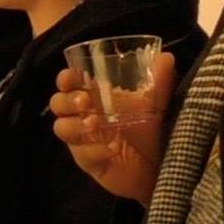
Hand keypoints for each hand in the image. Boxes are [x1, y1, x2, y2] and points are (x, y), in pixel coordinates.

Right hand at [50, 51, 174, 204]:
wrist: (159, 166)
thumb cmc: (150, 130)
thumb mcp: (157, 104)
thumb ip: (160, 82)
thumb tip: (166, 57)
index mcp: (94, 96)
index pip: (69, 82)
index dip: (66, 78)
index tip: (72, 76)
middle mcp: (83, 116)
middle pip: (58, 103)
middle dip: (67, 100)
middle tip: (85, 101)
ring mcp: (83, 140)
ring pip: (62, 128)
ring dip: (75, 125)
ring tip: (95, 123)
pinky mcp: (89, 162)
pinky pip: (82, 155)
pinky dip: (95, 150)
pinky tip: (112, 148)